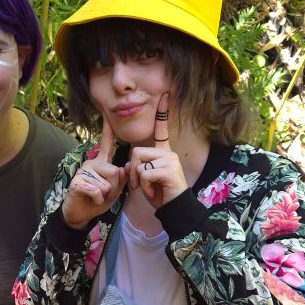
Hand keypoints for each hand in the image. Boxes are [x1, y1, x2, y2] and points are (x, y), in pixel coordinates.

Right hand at [62, 117, 126, 228]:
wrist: (80, 214)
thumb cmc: (97, 201)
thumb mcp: (114, 191)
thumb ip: (121, 180)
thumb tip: (124, 167)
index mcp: (101, 162)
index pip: (106, 144)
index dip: (107, 130)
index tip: (107, 114)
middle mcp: (91, 163)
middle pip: (114, 172)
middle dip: (114, 188)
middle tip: (104, 194)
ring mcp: (83, 171)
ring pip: (106, 184)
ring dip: (104, 196)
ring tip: (95, 197)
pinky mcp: (77, 182)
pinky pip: (96, 191)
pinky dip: (97, 200)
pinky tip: (90, 199)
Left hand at [126, 93, 187, 209]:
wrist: (174, 209)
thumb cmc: (160, 193)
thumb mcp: (145, 178)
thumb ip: (137, 167)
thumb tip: (130, 164)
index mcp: (164, 153)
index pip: (162, 130)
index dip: (163, 113)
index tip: (166, 95)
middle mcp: (168, 153)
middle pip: (136, 151)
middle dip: (133, 170)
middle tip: (140, 184)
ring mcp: (170, 161)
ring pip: (139, 163)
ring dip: (139, 180)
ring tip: (150, 188)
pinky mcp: (169, 170)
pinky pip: (145, 173)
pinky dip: (145, 186)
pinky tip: (154, 191)